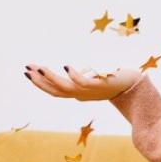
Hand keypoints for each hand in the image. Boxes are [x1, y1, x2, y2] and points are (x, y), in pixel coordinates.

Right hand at [24, 64, 144, 100]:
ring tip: (39, 68)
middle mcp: (81, 95)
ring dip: (51, 78)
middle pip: (55, 91)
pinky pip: (83, 83)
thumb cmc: (112, 79)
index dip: (40, 83)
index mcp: (78, 93)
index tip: (28, 71)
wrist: (134, 85)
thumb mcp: (92, 78)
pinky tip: (66, 66)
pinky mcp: (100, 86)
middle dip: (39, 81)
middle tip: (26, 69)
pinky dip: (73, 75)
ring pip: (65, 88)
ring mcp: (90, 92)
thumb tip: (67, 70)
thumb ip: (80, 76)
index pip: (54, 91)